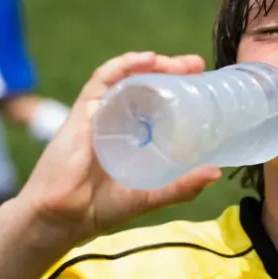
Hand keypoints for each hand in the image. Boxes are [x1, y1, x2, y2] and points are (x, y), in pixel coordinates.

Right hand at [14, 52, 221, 248]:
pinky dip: (123, 64)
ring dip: (153, 64)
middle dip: (172, 70)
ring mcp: (100, 113)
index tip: (202, 82)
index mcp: (133, 136)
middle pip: (146, 85)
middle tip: (197, 65)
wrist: (61, 219)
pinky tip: (147, 59)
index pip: (158, 103)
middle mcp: (117, 120)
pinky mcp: (83, 111)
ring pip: (127, 77)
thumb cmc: (100, 209)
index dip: (179, 89)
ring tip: (179, 63)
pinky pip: (102, 79)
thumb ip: (181, 186)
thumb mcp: (150, 195)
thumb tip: (216, 172)